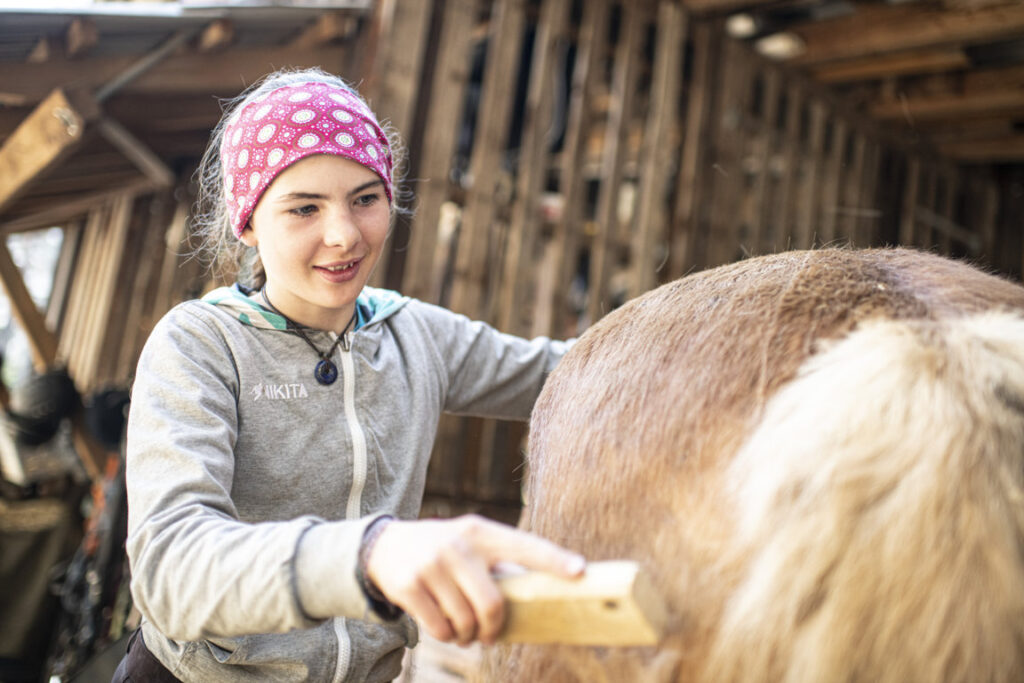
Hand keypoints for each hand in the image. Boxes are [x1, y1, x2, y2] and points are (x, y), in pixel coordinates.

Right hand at [366, 514, 584, 645]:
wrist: (383, 544)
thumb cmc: (442, 549)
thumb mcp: (469, 542)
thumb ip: (496, 562)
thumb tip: (536, 597)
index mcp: (481, 532)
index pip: (525, 546)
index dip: (553, 560)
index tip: (580, 572)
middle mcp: (459, 545)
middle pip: (493, 604)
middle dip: (493, 629)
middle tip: (489, 635)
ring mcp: (432, 565)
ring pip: (465, 621)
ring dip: (468, 636)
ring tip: (464, 632)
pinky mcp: (409, 585)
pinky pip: (440, 628)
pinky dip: (446, 636)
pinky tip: (444, 629)